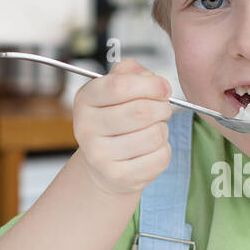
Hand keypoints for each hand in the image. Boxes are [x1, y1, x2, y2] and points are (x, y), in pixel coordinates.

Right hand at [73, 58, 173, 195]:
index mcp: (85, 101)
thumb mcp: (114, 89)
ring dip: (163, 129)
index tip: (163, 87)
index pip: (119, 86)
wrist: (102, 165)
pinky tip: (151, 149)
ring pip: (154, 135)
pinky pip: (160, 157)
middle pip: (141, 111)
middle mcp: (86, 129)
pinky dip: (164, 150)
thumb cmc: (114, 121)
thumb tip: (151, 78)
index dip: (150, 84)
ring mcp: (100, 156)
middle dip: (162, 107)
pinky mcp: (119, 176)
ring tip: (153, 129)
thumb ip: (130, 72)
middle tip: (162, 109)